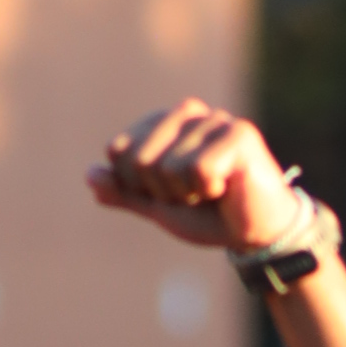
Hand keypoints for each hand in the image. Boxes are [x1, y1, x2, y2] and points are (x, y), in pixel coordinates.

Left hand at [87, 101, 300, 250]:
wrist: (255, 233)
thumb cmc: (209, 215)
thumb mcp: (158, 206)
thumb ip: (125, 191)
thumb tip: (90, 175)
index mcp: (164, 122)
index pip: (118, 151)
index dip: (138, 186)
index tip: (170, 192)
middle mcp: (188, 113)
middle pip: (139, 160)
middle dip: (162, 192)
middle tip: (194, 194)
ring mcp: (215, 120)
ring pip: (169, 168)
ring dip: (189, 194)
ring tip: (214, 190)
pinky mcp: (239, 134)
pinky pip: (198, 171)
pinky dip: (210, 190)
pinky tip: (229, 187)